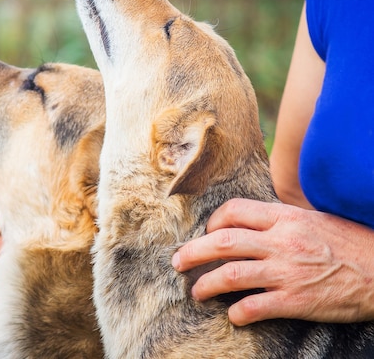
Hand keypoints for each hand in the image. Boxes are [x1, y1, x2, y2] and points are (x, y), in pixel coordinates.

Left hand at [171, 198, 373, 325]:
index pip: (234, 211)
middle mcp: (281, 242)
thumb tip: (246, 223)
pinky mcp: (296, 301)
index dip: (212, 222)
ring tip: (195, 291)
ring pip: (230, 274)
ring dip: (205, 284)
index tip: (206, 234)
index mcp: (284, 217)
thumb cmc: (347, 243)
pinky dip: (237, 312)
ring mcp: (286, 271)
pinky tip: (232, 314)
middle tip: (177, 262)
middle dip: (193, 252)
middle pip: (222, 242)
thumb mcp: (311, 219)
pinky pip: (254, 306)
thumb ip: (278, 220)